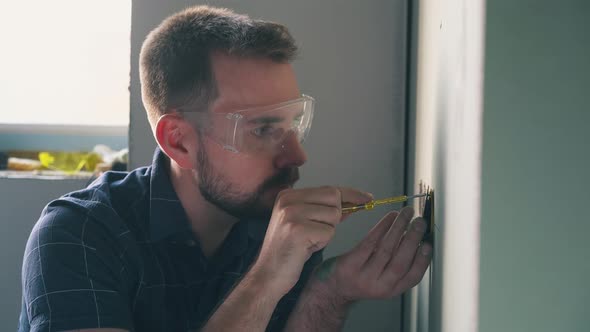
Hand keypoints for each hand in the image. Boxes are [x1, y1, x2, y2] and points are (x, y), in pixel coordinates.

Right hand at [250, 186, 372, 295]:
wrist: (268, 275)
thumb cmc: (290, 251)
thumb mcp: (305, 224)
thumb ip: (326, 210)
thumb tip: (354, 201)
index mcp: (288, 195)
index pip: (329, 189)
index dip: (351, 194)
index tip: (368, 197)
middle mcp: (288, 199)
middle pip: (334, 198)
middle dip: (335, 217)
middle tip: (318, 232)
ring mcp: (291, 213)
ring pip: (333, 215)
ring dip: (327, 231)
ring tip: (308, 241)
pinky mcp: (298, 229)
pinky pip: (329, 232)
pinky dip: (322, 242)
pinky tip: (306, 248)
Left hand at [313, 207, 431, 302]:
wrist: (334, 287)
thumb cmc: (363, 277)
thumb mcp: (384, 278)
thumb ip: (399, 263)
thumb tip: (418, 237)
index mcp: (392, 290)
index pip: (413, 277)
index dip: (422, 260)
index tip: (429, 243)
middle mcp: (379, 286)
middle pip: (400, 261)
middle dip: (413, 239)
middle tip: (420, 222)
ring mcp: (363, 276)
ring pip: (386, 249)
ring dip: (399, 228)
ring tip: (407, 213)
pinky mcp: (350, 264)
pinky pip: (370, 243)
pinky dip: (382, 227)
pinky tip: (390, 217)